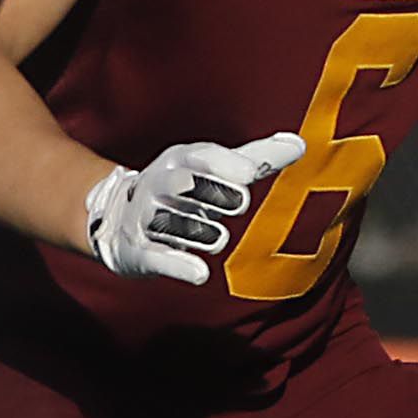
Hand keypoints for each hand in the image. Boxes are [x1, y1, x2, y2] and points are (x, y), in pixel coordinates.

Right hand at [82, 132, 306, 284]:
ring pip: (178, 223)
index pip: (200, 157)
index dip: (224, 163)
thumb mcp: (212, 168)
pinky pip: (158, 257)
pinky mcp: (140, 251)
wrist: (116, 218)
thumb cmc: (182, 189)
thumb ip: (257, 158)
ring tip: (214, 234)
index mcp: (181, 161)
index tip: (250, 172)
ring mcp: (146, 218)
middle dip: (214, 193)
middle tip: (238, 202)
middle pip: (186, 185)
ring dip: (203, 231)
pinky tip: (200, 274)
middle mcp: (159, 184)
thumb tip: (300, 143)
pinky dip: (178, 265)